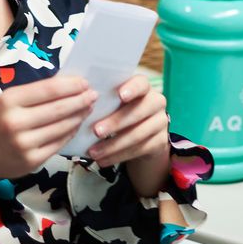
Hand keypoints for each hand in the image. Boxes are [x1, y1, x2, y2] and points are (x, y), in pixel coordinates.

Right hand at [0, 76, 95, 186]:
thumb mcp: (5, 101)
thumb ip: (32, 94)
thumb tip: (67, 85)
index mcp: (8, 101)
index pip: (48, 90)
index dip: (71, 85)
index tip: (84, 82)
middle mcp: (16, 122)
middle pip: (58, 108)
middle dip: (80, 100)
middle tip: (93, 94)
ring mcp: (25, 144)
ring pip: (62, 127)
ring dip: (79, 116)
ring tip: (88, 108)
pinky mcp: (32, 161)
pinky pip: (58, 143)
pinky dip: (70, 132)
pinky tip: (76, 125)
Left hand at [86, 75, 170, 196]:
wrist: (140, 135)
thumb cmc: (120, 112)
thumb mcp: (114, 103)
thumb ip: (104, 101)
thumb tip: (82, 105)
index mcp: (143, 87)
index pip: (141, 83)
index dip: (132, 88)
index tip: (120, 95)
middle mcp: (156, 102)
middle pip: (137, 111)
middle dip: (115, 122)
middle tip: (95, 131)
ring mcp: (161, 122)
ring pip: (137, 134)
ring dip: (113, 145)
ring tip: (94, 152)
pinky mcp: (160, 142)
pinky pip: (139, 150)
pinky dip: (118, 156)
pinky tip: (103, 160)